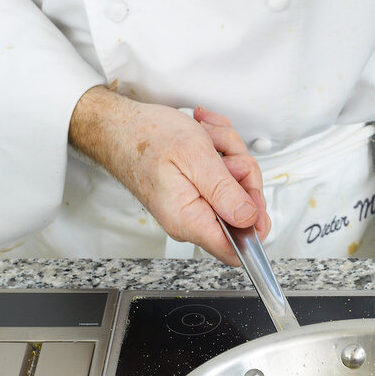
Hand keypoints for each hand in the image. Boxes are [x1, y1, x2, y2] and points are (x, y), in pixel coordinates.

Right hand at [69, 87, 269, 262]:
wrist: (118, 125)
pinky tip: (204, 135)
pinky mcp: (195, 190)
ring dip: (228, 151)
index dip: (256, 226)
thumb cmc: (145, 137)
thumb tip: (249, 218)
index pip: (234, 249)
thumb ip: (224, 191)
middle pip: (243, 208)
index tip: (255, 197)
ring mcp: (194, 204)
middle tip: (222, 152)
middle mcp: (191, 218)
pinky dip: (220, 148)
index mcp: (189, 219)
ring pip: (236, 183)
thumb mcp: (194, 157)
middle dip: (242, 171)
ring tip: (205, 136)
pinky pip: (224, 172)